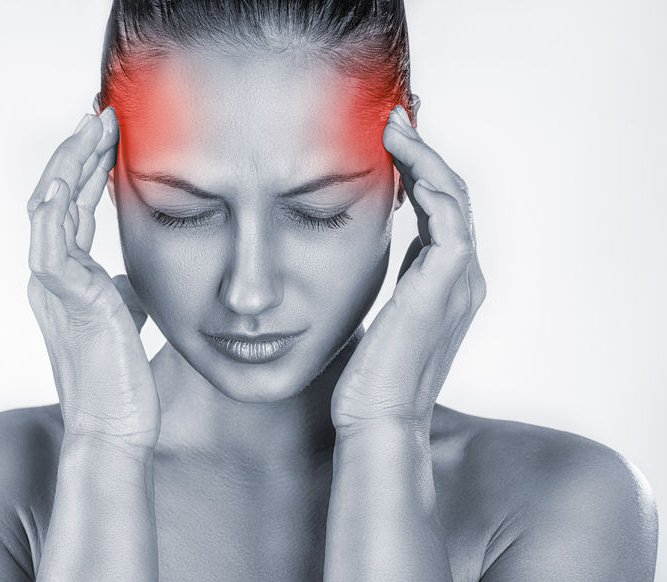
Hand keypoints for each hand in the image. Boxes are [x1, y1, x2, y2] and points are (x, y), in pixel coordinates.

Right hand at [26, 108, 159, 454]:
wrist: (115, 427)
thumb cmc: (121, 378)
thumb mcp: (125, 320)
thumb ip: (121, 291)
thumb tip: (133, 275)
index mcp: (66, 279)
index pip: (69, 210)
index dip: (84, 170)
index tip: (108, 137)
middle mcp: (51, 277)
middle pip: (54, 197)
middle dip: (78, 153)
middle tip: (103, 117)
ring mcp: (53, 287)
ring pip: (47, 207)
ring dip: (71, 164)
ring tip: (97, 127)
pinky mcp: (67, 299)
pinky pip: (52, 241)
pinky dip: (59, 205)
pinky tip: (78, 175)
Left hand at [330, 105, 485, 433]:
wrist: (376, 421)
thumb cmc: (366, 379)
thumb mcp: (372, 319)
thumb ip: (376, 288)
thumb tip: (342, 264)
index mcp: (444, 285)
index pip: (439, 212)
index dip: (417, 174)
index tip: (384, 146)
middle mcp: (461, 277)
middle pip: (451, 195)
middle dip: (422, 154)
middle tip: (389, 121)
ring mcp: (461, 278)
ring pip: (453, 194)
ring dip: (424, 154)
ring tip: (391, 125)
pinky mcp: (450, 279)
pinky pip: (448, 210)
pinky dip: (428, 175)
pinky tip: (398, 154)